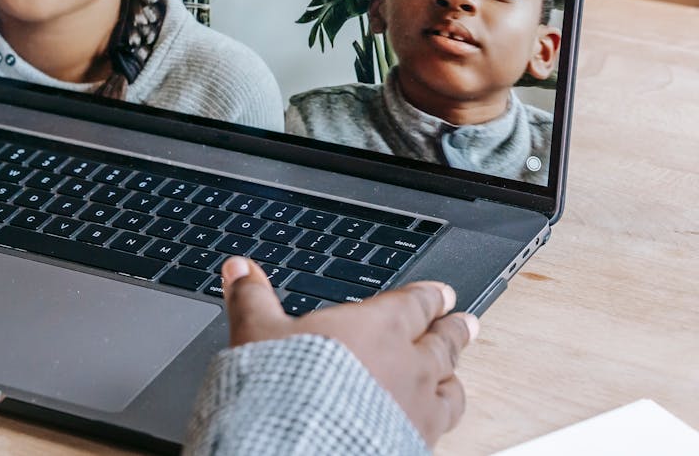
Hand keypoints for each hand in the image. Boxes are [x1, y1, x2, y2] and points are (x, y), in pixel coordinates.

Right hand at [221, 257, 477, 446]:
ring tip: (456, 375)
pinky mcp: (414, 447)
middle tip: (467, 321)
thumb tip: (239, 268)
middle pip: (442, 343)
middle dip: (454, 330)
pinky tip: (430, 424)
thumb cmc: (281, 389)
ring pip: (451, 389)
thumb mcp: (256, 332)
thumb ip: (252, 297)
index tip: (441, 293)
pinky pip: (440, 429)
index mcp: (375, 327)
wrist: (296, 447)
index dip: (429, 296)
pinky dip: (438, 420)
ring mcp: (416, 411)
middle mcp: (406, 366)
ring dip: (453, 377)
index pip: (413, 303)